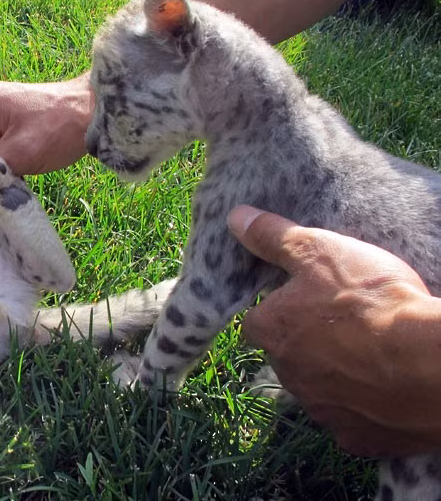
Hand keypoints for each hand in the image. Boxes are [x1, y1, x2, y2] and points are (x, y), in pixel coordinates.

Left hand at [227, 205, 440, 456]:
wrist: (427, 364)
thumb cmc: (367, 300)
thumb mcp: (318, 251)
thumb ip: (274, 237)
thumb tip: (235, 218)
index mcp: (270, 331)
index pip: (258, 321)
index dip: (280, 308)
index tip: (305, 299)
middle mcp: (286, 375)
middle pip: (288, 356)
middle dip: (307, 343)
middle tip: (345, 323)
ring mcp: (320, 410)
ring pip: (319, 389)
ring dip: (336, 375)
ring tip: (372, 353)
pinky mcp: (355, 438)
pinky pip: (353, 421)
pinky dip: (365, 407)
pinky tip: (387, 388)